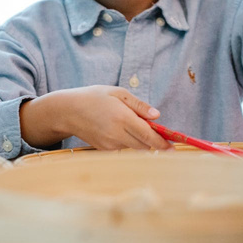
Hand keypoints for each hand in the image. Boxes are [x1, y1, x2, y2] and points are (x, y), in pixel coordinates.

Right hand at [20, 86, 172, 150]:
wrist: (67, 111)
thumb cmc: (94, 97)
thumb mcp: (117, 93)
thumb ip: (138, 105)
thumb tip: (157, 116)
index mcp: (122, 118)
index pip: (148, 136)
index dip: (163, 143)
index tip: (174, 146)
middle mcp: (116, 134)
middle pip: (145, 146)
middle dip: (155, 142)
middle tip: (162, 135)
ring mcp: (109, 144)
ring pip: (135, 148)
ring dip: (141, 141)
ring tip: (135, 126)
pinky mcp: (104, 150)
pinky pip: (124, 148)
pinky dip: (129, 142)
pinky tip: (121, 130)